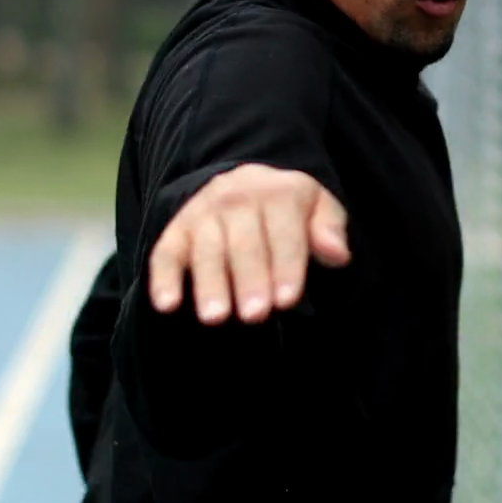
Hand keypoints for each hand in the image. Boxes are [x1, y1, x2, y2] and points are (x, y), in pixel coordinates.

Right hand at [148, 163, 350, 324]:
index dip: (286, 267)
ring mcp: (203, 212)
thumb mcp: (318, 208)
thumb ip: (329, 230)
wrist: (243, 184)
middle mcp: (237, 197)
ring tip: (216, 318)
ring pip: (206, 250)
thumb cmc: (288, 211)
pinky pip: (165, 253)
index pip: (284, 235)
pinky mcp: (176, 229)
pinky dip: (163, 279)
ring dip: (210, 284)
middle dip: (249, 281)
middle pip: (244, 245)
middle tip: (254, 316)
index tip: (287, 300)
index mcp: (279, 193)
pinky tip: (167, 305)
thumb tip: (338, 254)